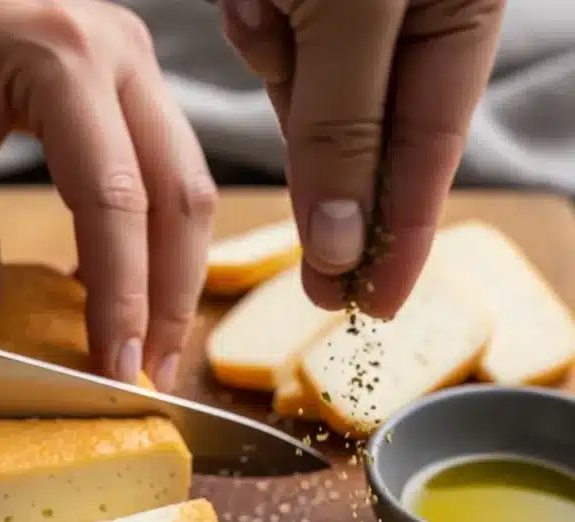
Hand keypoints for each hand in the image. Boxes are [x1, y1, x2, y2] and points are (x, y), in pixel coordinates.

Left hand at [0, 0, 216, 390]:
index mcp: (64, 61)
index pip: (117, 204)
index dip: (125, 297)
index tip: (120, 370)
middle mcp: (120, 56)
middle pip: (180, 197)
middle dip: (172, 297)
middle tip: (152, 372)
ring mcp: (133, 62)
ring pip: (189, 184)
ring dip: (176, 271)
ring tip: (151, 341)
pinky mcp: (130, 77)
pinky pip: (165, 166)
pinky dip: (156, 233)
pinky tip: (128, 283)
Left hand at [218, 0, 504, 316]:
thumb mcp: (351, 13)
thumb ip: (344, 126)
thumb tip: (342, 245)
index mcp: (460, 12)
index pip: (430, 151)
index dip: (403, 239)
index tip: (378, 304)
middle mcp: (415, 15)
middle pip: (370, 139)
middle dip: (335, 205)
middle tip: (321, 291)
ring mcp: (352, 5)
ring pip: (310, 94)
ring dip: (281, 86)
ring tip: (265, 26)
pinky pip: (272, 43)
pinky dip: (255, 34)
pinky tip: (249, 1)